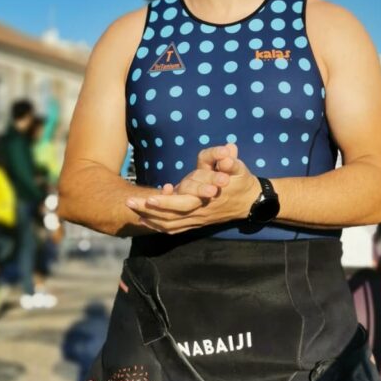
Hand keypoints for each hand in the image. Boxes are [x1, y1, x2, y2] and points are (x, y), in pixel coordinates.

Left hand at [126, 144, 259, 233]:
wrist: (251, 202)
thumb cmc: (241, 181)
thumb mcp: (239, 167)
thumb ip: (231, 160)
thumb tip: (228, 151)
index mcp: (207, 200)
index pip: (182, 204)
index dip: (165, 203)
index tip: (149, 197)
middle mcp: (200, 213)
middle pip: (170, 218)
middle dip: (148, 211)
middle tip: (129, 202)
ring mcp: (197, 221)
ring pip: (170, 226)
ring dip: (150, 219)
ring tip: (133, 211)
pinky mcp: (196, 224)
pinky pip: (175, 229)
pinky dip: (159, 227)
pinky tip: (146, 221)